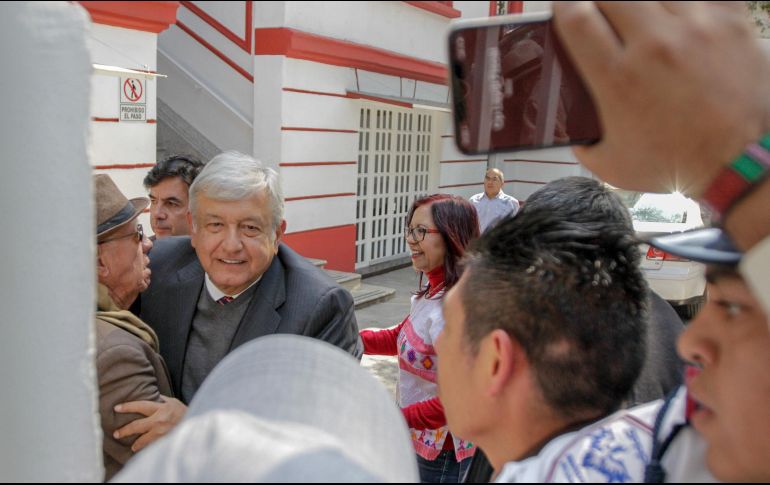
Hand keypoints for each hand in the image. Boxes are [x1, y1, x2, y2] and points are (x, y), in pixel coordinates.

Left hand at [113, 395, 186, 451]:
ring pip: (143, 440)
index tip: (116, 408)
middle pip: (137, 426)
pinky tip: (145, 450)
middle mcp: (159, 421)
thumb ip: (160, 400)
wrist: (196, 423)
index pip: (140, 406)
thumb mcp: (173, 402)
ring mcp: (162, 433)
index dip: (128, 407)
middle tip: (116, 434)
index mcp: (160, 408)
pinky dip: (148, 448)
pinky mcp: (165, 441)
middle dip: (125, 431)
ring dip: (136, 444)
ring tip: (132, 447)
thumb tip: (150, 395)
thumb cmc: (183, 411)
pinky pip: (153, 446)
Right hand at [553, 1, 769, 195]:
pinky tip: (676, 16)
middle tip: (601, 13)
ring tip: (640, 18)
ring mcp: (695, 28)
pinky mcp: (729, 21)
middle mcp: (654, 46)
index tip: (565, 7)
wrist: (739, 162)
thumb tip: (568, 121)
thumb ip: (581, 140)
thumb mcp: (609, 163)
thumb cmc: (676, 163)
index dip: (564, 5)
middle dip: (599, 2)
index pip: (577, 18)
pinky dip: (683, 2)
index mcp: (618, 78)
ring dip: (639, 2)